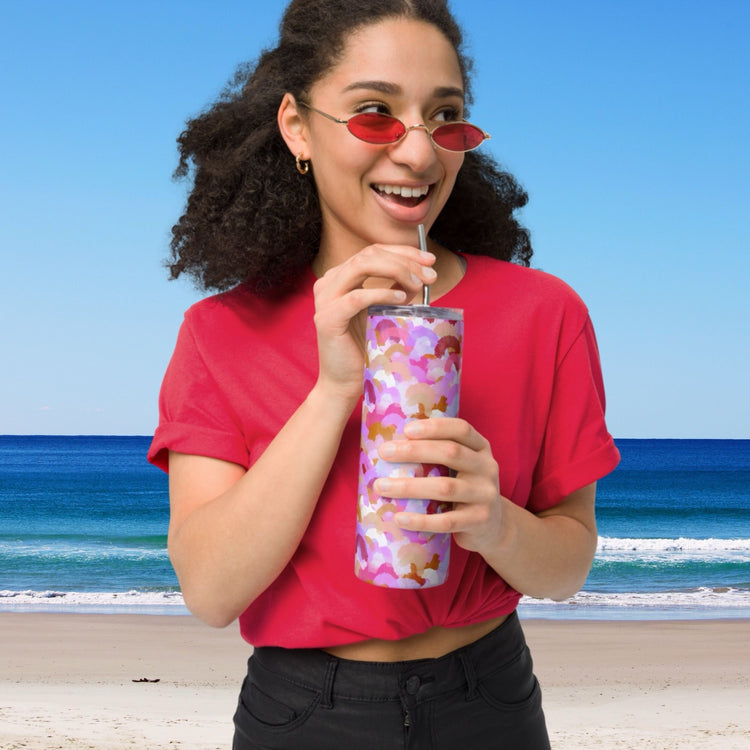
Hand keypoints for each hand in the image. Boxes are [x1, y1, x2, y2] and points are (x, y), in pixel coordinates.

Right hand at [311, 244, 435, 402]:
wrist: (344, 384)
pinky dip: (382, 293)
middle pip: (369, 254)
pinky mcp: (327, 318)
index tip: (430, 260)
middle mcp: (328, 283)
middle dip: (405, 260)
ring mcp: (325, 299)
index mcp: (340, 278)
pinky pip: (357, 297)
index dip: (404, 251)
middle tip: (431, 275)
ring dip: (396, 270)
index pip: (373, 251)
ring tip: (419, 285)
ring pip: (362, 266)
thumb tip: (421, 275)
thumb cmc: (365, 350)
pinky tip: (402, 299)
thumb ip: (395, 291)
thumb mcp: (383, 312)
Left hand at [374, 418, 504, 555]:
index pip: (461, 429)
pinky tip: (399, 518)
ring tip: (380, 486)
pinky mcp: (479, 521)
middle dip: (414, 451)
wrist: (493, 527)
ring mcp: (485, 495)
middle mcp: (487, 468)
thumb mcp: (461, 466)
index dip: (435, 427)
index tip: (406, 429)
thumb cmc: (464, 489)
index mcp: (481, 449)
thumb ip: (439, 454)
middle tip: (384, 452)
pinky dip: (420, 520)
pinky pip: (446, 521)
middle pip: (451, 453)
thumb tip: (391, 444)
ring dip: (409, 486)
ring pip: (445, 488)